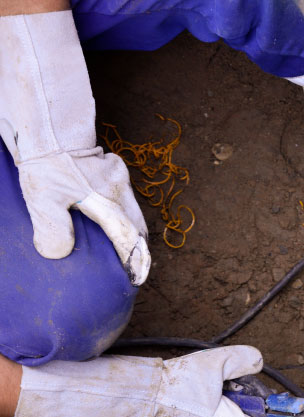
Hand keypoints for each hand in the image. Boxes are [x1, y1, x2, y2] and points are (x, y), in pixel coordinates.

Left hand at [0, 11, 149, 284]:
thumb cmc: (45, 164)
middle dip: (139, 249)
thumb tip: (57, 254)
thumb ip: (51, 226)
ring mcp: (119, 178)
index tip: (136, 278)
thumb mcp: (42, 197)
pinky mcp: (113, 169)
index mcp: (108, 201)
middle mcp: (120, 190)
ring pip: (133, 212)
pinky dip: (122, 215)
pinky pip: (124, 198)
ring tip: (123, 250)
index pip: (129, 238)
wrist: (49, 128)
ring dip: (131, 232)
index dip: (134, 261)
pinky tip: (108, 220)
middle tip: (133, 267)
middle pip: (139, 226)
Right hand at [12, 346, 268, 416]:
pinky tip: (191, 389)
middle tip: (227, 381)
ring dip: (220, 401)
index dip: (262, 411)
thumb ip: (244, 359)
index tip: (254, 393)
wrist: (138, 397)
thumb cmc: (177, 384)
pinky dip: (204, 405)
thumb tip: (258, 362)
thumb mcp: (217, 363)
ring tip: (205, 383)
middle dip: (239, 400)